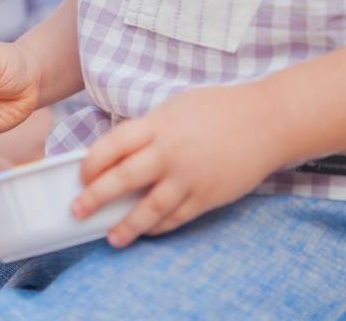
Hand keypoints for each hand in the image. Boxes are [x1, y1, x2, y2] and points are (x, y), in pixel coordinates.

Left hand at [71, 84, 285, 247]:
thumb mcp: (175, 108)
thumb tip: (119, 151)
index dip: (91, 164)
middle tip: (77, 211)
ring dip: (126, 225)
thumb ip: (148, 130)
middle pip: (123, 179)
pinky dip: (159, 226)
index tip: (81, 175)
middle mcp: (170, 152)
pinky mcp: (208, 196)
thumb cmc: (219, 109)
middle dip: (95, 198)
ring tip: (110, 237)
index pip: (112, 145)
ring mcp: (189, 177)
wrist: (268, 121)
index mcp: (158, 125)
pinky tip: (146, 231)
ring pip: (149, 208)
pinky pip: (177, 217)